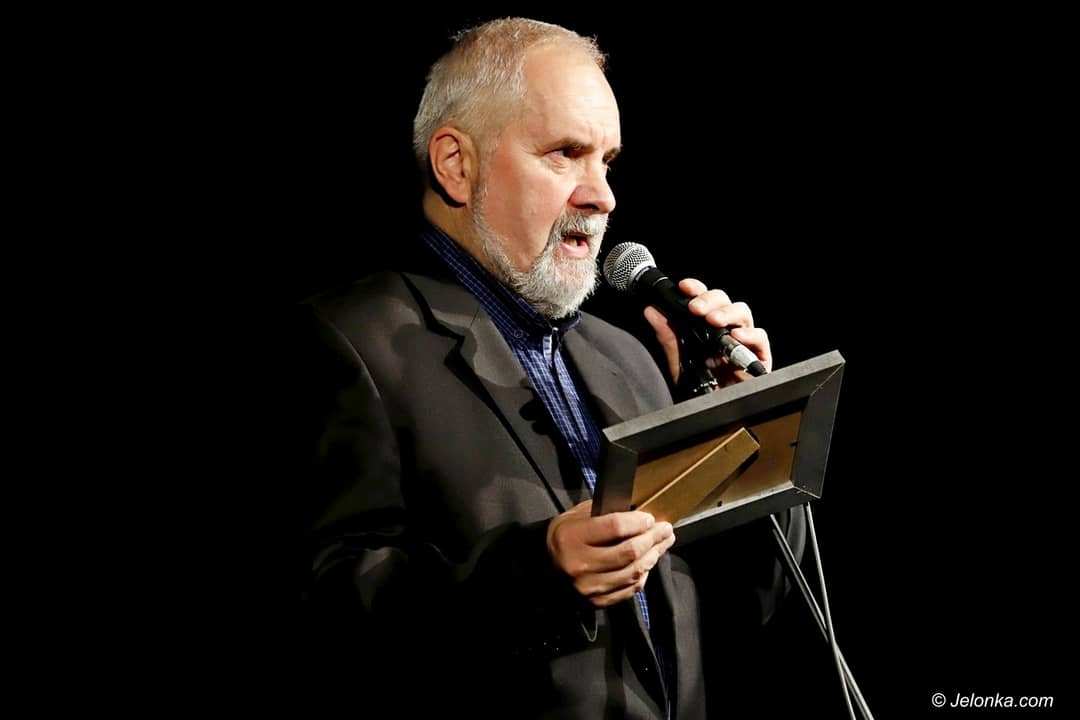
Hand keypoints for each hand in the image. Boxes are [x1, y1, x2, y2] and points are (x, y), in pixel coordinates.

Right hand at [547, 501, 675, 607]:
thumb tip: (641, 515)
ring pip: (632, 572)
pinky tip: (648, 562)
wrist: (546, 563)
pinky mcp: (595, 601)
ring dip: (653, 556)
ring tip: (662, 544)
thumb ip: (607, 514)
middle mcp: (579, 564)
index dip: (638, 522)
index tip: (651, 518)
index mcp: (572, 537)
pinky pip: (629, 589)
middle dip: (653, 539)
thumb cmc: (567, 534)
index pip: (615, 527)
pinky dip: (643, 575)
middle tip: (666, 529)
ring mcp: (588, 587)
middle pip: (628, 552)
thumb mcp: (579, 515)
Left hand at [643, 278, 771, 387]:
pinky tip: (737, 335)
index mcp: (706, 329)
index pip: (704, 301)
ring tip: (713, 320)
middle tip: (695, 308)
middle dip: (709, 300)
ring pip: (743, 312)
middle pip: (724, 302)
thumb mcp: (678, 364)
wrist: (715, 419)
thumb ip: (667, 338)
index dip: (696, 290)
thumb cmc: (700, 392)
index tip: (684, 287)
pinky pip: (761, 338)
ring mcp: (744, 342)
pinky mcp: (760, 357)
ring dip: (727, 312)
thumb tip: (652, 311)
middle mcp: (726, 331)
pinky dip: (749, 333)